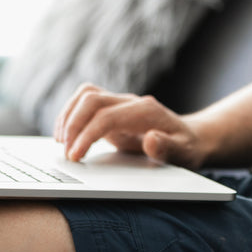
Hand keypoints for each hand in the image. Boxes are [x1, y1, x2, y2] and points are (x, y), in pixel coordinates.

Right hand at [54, 83, 206, 167]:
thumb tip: (151, 139)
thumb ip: (168, 148)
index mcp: (146, 110)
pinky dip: (70, 115)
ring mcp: (120, 103)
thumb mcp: (184, 154)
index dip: (87, 135)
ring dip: (68, 116)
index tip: (75, 156)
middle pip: (91, 99)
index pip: (107, 116)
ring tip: (61, 143)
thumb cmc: (186, 148)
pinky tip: (66, 136)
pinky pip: (84, 102)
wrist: (189, 138)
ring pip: (85, 95)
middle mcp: (130, 101)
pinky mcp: (111, 109)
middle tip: (66, 153)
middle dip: (72, 125)